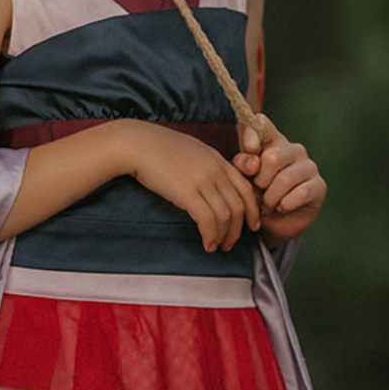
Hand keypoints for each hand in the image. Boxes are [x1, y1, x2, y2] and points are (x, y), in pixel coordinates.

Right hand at [126, 123, 261, 252]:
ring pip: (226, 215)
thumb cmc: (157, 148)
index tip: (251, 225)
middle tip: (230, 243)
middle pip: (239, 205)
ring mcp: (202, 180)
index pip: (245, 188)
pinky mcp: (186, 192)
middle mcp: (215, 169)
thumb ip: (205, 166)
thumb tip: (210, 186)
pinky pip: (208, 219)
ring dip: (224, 236)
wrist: (136, 143)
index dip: (252, 210)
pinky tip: (206, 243)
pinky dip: (211, 235)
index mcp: (217, 159)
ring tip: (216, 246)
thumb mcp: (191, 151)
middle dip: (238, 229)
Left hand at [234, 124, 326, 243]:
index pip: (262, 123)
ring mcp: (309, 166)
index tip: (248, 150)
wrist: (275, 223)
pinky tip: (281, 207)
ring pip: (285, 178)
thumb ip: (243, 165)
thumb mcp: (244, 179)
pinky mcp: (319, 186)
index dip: (252, 135)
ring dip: (271, 197)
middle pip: (272, 157)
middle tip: (258, 191)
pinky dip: (286, 204)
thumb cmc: (258, 193)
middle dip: (259, 180)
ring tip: (267, 205)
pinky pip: (301, 193)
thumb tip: (253, 163)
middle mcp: (293, 149)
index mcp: (272, 141)